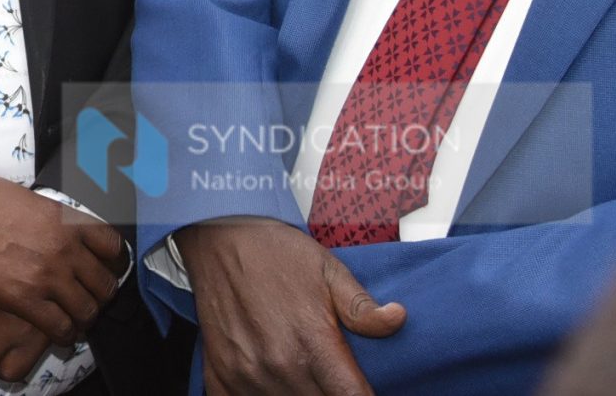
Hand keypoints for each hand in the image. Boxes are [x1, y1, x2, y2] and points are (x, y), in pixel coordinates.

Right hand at [0, 174, 124, 342]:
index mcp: (64, 220)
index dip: (113, 263)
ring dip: (83, 318)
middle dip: (99, 296)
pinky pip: (60, 328)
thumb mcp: (22, 196)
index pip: (112, 246)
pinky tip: (56, 333)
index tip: (105, 270)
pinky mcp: (24, 299)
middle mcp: (63, 248)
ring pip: (87, 310)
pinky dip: (63, 335)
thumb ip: (46, 215)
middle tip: (88, 299)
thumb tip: (48, 223)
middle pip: (104, 284)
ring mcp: (46, 275)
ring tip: (73, 320)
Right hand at [174, 217, 403, 395]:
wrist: (218, 235)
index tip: (362, 390)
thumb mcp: (329, 271)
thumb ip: (362, 307)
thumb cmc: (276, 253)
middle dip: (332, 394)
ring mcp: (246, 372)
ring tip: (303, 375)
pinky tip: (270, 381)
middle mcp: (279, 364)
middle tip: (331, 376)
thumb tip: (396, 320)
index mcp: (313, 343)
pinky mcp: (221, 373)